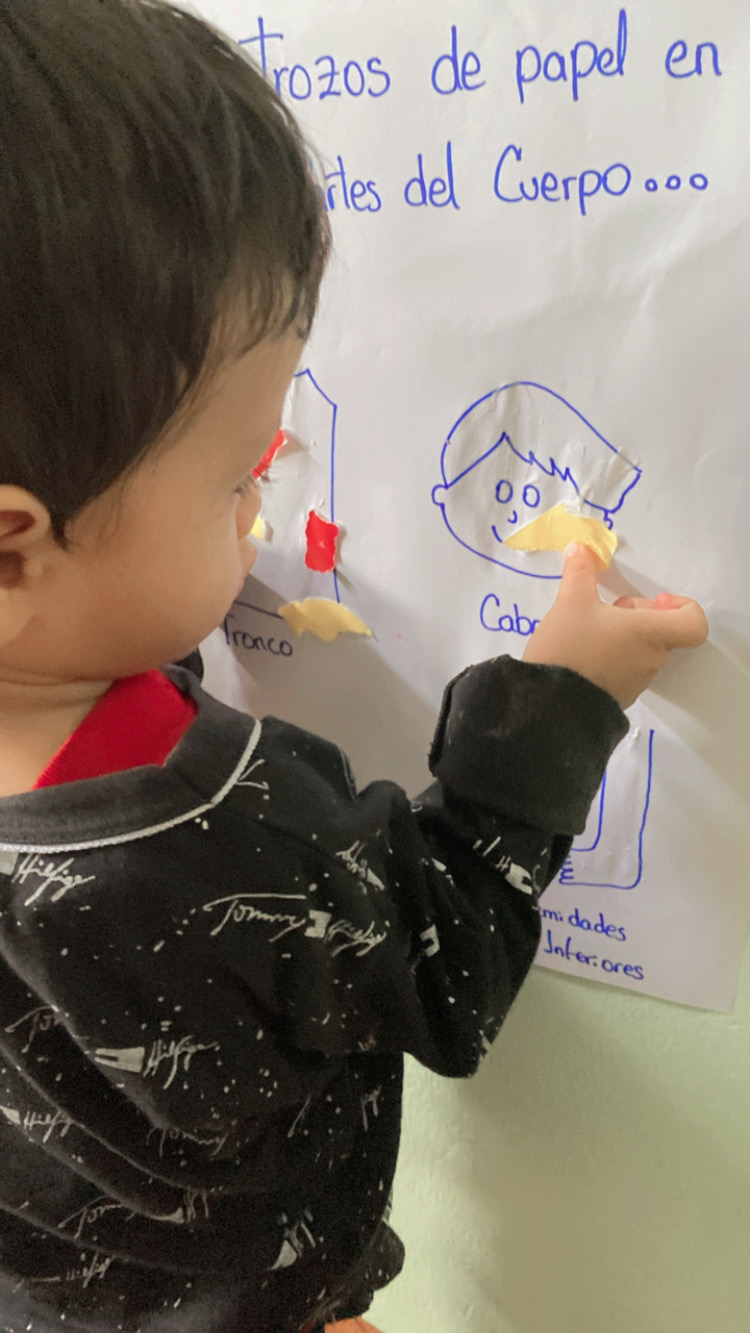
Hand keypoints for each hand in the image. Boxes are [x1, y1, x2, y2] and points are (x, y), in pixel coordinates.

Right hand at [523, 542, 707, 708]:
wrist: (550, 705)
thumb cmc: (570, 648)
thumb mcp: (571, 602)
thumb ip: (580, 572)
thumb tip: (581, 547)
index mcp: (651, 633)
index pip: (693, 623)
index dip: (682, 607)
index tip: (654, 601)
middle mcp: (652, 658)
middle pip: (662, 630)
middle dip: (637, 614)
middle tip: (605, 611)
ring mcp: (638, 681)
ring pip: (643, 648)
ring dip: (622, 634)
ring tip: (586, 631)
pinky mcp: (620, 696)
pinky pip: (626, 668)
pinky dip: (612, 655)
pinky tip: (581, 652)